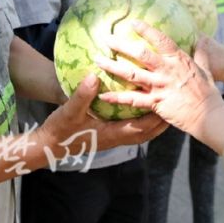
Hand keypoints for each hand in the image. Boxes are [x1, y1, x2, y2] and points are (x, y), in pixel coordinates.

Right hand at [38, 74, 166, 155]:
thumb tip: (95, 77)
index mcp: (110, 134)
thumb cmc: (60, 129)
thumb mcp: (69, 110)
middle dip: (161, 122)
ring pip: (140, 133)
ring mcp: (112, 138)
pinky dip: (141, 122)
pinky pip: (131, 130)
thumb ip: (82, 95)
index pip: (140, 128)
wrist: (48, 145)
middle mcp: (115, 138)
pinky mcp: (107, 135)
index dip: (155, 118)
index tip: (168, 103)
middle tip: (175, 107)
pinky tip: (141, 110)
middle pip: (146, 133)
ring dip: (153, 123)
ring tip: (165, 108)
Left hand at [96, 22, 223, 134]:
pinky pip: (132, 100)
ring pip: (131, 75)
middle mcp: (166, 71)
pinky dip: (117, 98)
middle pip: (140, 55)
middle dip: (121, 45)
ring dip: (112, 67)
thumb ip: (201, 54)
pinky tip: (103, 95)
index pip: (161, 40)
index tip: (133, 23)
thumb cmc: (208, 92)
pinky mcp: (155, 103)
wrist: (209, 116)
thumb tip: (201, 39)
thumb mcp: (206, 69)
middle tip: (106, 39)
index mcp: (178, 60)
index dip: (147, 30)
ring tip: (97, 60)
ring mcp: (160, 87)